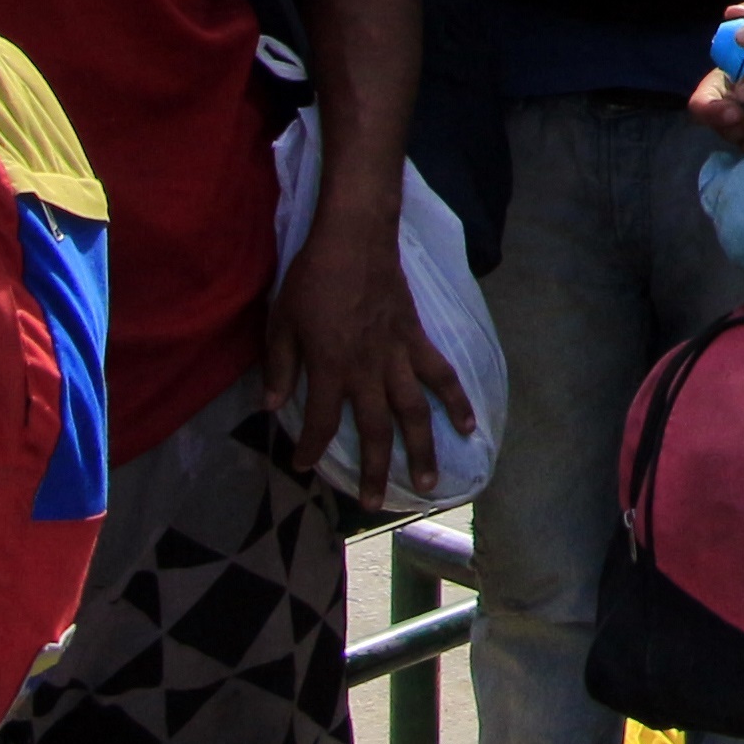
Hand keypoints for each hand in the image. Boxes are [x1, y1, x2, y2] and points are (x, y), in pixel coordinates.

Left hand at [264, 213, 472, 503]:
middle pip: (376, 430)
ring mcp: (398, 356)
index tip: (302, 465)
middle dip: (376, 470)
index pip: (323, 422)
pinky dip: (456, 400)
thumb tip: (274, 407)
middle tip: (377, 504)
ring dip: (422, 449)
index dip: (311, 449)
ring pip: (414, 412)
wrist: (355, 238)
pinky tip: (468, 424)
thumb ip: (280, 367)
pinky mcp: (417, 340)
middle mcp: (368, 370)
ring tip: (431, 482)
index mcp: (331, 367)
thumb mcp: (280, 322)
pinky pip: (440, 375)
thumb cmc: (313, 279)